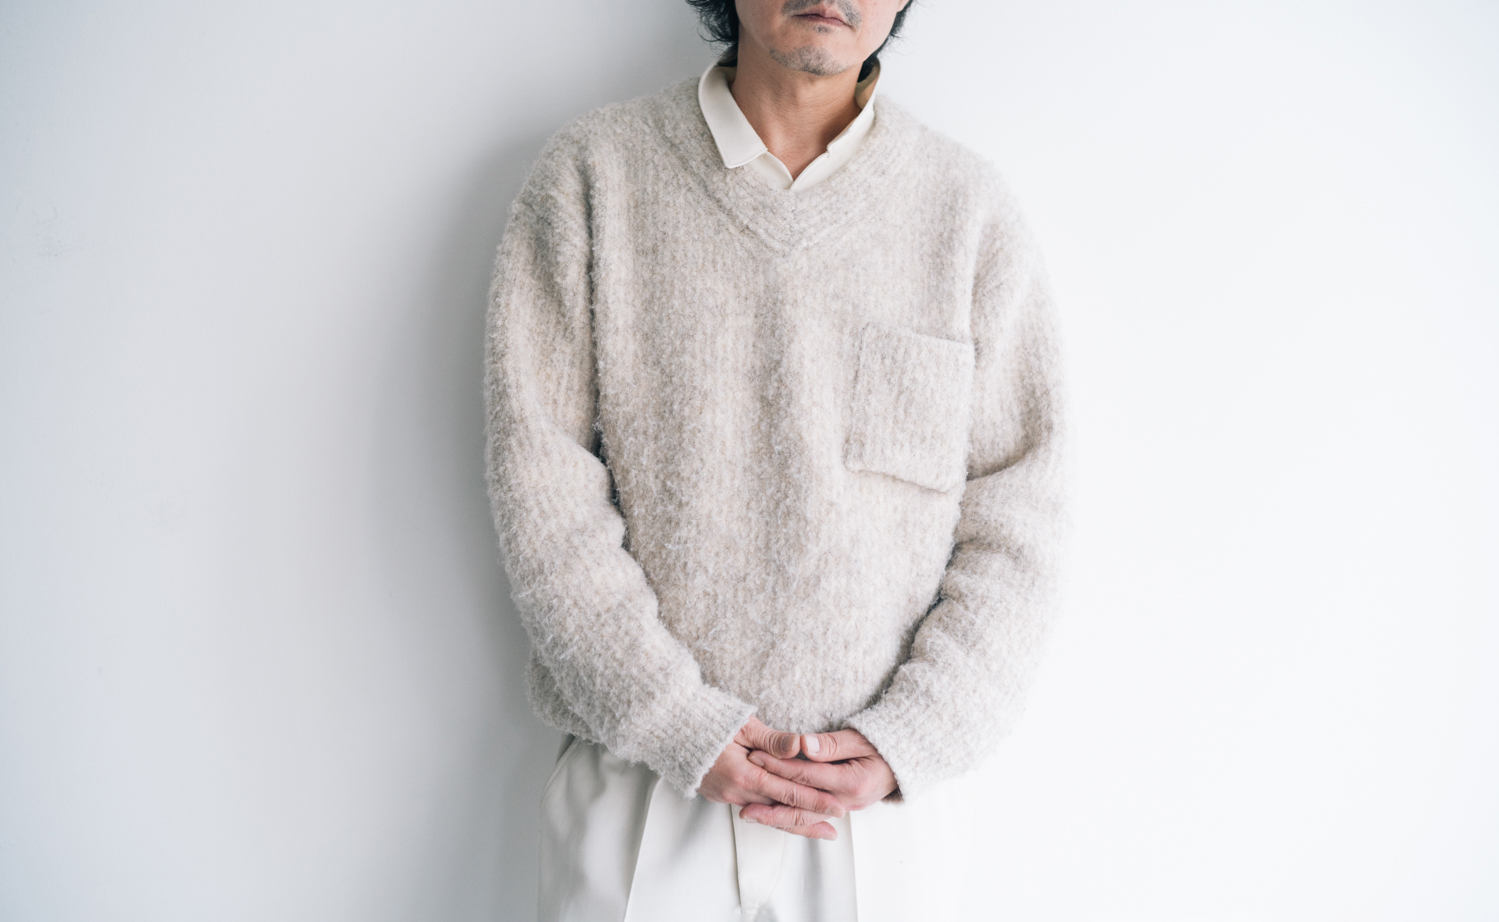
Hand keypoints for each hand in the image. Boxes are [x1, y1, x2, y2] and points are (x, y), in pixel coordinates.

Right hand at [699, 717, 846, 840]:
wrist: (670, 729)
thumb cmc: (708, 720)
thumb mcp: (744, 725)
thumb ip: (774, 740)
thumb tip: (801, 747)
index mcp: (745, 774)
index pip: (788, 792)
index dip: (814, 801)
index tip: (837, 807)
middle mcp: (737, 792)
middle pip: (781, 812)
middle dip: (809, 821)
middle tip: (834, 831)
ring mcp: (728, 796)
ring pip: (768, 815)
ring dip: (793, 824)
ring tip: (817, 832)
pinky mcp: (721, 795)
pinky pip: (754, 810)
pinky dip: (773, 817)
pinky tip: (786, 819)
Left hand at [742, 728, 897, 816]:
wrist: (904, 760)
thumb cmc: (882, 744)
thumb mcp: (858, 737)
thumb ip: (829, 744)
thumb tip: (802, 745)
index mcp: (851, 782)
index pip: (805, 775)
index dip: (778, 766)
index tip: (755, 756)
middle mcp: (847, 802)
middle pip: (801, 805)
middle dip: (770, 803)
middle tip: (742, 800)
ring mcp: (844, 809)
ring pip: (805, 817)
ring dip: (776, 816)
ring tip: (749, 814)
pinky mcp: (841, 809)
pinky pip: (812, 817)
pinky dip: (791, 818)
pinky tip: (773, 818)